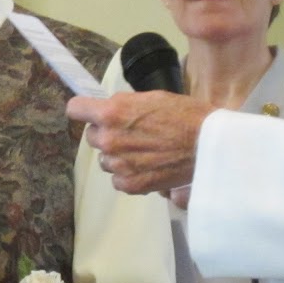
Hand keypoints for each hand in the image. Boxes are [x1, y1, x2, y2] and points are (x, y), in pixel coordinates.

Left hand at [67, 90, 209, 194]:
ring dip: (117, 155)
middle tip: (131, 133)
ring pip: (104, 159)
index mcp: (111, 113)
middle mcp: (109, 140)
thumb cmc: (185, 115)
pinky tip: (147, 167)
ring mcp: (118, 164)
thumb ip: (124, 105)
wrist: (208, 145)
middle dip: (107, 133)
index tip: (91, 112)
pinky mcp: (130, 185)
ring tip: (143, 152)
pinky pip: (117, 179)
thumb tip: (109, 111)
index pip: (75, 109)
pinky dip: (128, 174)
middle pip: (92, 136)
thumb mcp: (150, 98)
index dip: (84, 109)